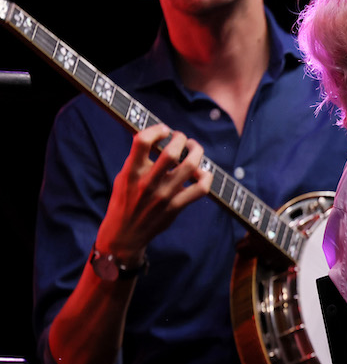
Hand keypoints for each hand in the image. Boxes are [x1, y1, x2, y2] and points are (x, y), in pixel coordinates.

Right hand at [94, 123, 213, 260]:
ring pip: (190, 167)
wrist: (125, 234)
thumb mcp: (123, 177)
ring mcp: (164, 195)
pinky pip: (200, 189)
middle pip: (172, 152)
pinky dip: (206, 177)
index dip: (156, 129)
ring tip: (193, 148)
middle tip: (181, 138)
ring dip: (196, 152)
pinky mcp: (176, 207)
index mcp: (131, 172)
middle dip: (180, 138)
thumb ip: (138, 159)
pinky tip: (202, 173)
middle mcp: (148, 183)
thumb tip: (158, 137)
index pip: (142, 141)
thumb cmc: (125, 201)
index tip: (163, 130)